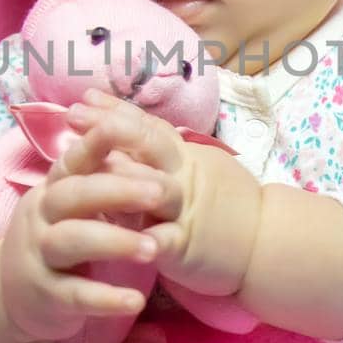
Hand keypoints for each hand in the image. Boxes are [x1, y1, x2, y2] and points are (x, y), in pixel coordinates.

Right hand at [0, 134, 163, 342]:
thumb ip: (94, 178)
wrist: (9, 297)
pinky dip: (106, 299)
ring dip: (115, 242)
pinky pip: (76, 295)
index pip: (72, 161)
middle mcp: (41, 217)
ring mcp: (39, 256)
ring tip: (154, 248)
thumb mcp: (66, 207)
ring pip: (72, 241)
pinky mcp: (45, 295)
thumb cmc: (54, 240)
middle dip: (117, 190)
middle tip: (160, 192)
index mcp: (52, 190)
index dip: (93, 144)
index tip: (119, 127)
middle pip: (73, 195)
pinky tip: (136, 301)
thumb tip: (128, 133)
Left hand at [65, 88, 262, 298]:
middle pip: (149, 143)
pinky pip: (162, 239)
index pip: (149, 125)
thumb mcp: (201, 168)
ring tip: (90, 166)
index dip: (115, 110)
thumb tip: (131, 130)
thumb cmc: (230, 206)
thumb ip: (168, 153)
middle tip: (72, 117)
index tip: (83, 97)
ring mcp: (185, 210)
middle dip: (109, 128)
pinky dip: (141, 238)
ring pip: (154, 187)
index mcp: (185, 157)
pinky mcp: (187, 246)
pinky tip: (115, 236)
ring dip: (123, 175)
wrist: (269, 242)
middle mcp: (184, 176)